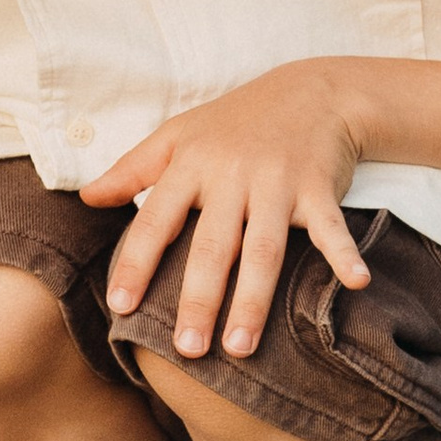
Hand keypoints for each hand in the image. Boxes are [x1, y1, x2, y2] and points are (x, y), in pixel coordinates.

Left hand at [82, 60, 371, 364]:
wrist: (312, 90)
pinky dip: (345, 253)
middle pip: (212, 247)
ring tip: (239, 349)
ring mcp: (278, 182)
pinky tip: (355, 283)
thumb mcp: (177, 134)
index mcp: (191, 164)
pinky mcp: (319, 187)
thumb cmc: (235, 120)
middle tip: (186, 350)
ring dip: (253, 301)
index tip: (120, 305)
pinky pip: (332, 226)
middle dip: (199, 300)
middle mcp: (232, 175)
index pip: (156, 220)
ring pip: (263, 249)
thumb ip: (131, 170)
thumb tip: (85, 198)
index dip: (137, 262)